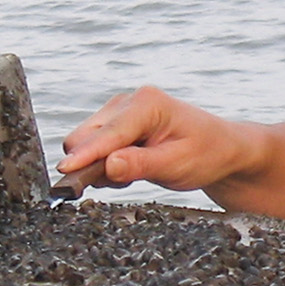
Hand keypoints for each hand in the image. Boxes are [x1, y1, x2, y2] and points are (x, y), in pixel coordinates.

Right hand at [58, 86, 256, 192]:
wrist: (219, 148)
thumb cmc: (205, 153)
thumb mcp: (177, 164)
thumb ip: (141, 165)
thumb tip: (108, 166)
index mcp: (147, 104)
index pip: (107, 133)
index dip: (86, 154)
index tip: (65, 171)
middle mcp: (128, 102)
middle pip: (85, 135)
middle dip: (89, 162)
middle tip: (118, 184)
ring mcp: (118, 111)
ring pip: (83, 141)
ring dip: (96, 164)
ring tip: (133, 173)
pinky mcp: (114, 124)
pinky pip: (91, 145)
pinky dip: (101, 162)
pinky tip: (128, 168)